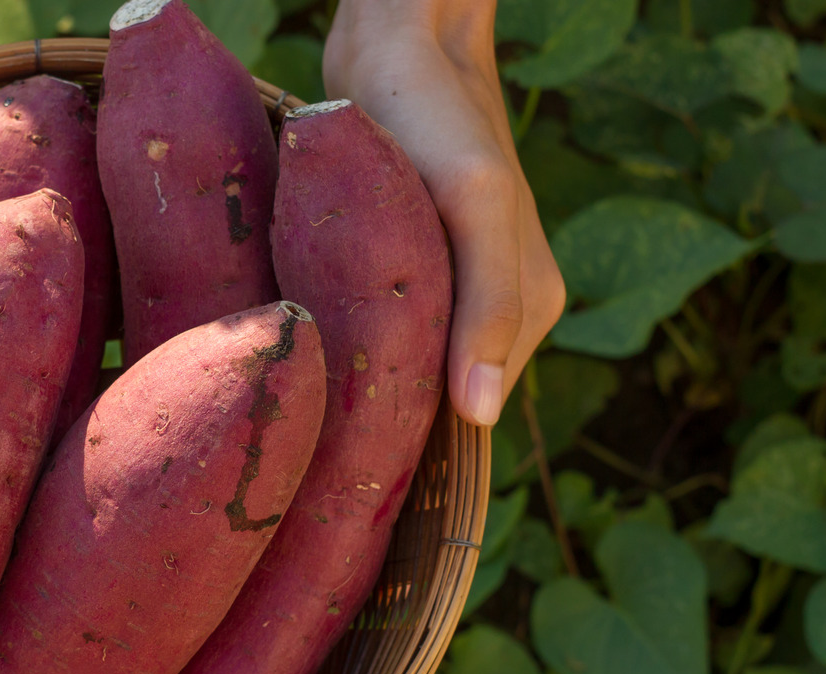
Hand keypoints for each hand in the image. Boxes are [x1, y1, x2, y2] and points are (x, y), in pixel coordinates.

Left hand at [323, 0, 564, 426]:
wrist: (396, 46)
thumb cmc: (438, 119)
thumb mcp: (473, 203)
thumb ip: (490, 304)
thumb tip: (479, 417)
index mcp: (526, 314)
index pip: (468, 421)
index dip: (411, 447)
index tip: (342, 475)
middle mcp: (492, 314)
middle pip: (432, 402)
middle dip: (377, 421)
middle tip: (305, 443)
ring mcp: (448, 293)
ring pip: (400, 371)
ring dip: (355, 385)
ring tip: (300, 405)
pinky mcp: (405, 271)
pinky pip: (378, 334)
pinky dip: (344, 346)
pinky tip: (304, 358)